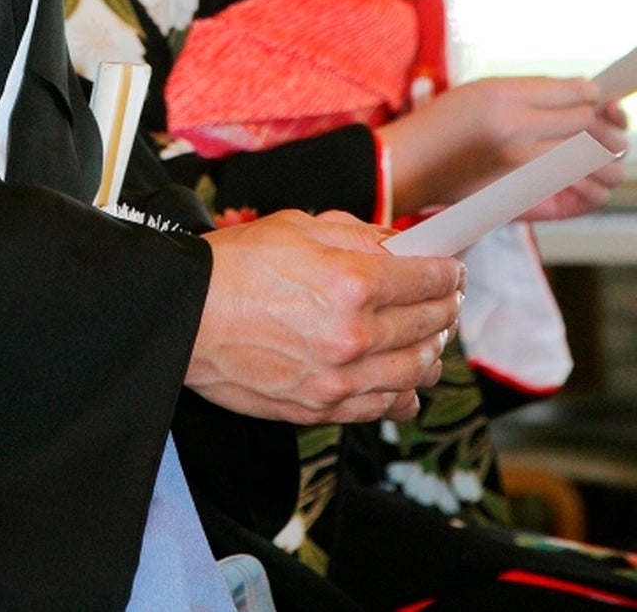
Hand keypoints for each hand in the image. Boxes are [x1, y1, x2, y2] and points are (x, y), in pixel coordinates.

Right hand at [185, 208, 463, 425]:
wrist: (184, 317)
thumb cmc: (234, 266)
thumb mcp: (298, 227)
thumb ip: (358, 235)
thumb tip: (402, 245)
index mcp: (351, 283)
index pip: (430, 280)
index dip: (449, 271)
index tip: (452, 269)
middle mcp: (354, 337)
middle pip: (432, 325)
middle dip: (445, 305)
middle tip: (444, 296)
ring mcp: (340, 381)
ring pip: (420, 372)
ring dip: (431, 348)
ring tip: (423, 333)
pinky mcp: (324, 410)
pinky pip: (389, 407)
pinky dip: (405, 391)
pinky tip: (399, 374)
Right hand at [384, 77, 627, 214]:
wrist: (406, 165)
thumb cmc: (438, 125)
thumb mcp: (481, 90)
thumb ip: (531, 92)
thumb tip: (581, 93)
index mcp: (504, 96)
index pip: (575, 93)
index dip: (592, 95)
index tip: (593, 97)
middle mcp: (516, 130)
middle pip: (588, 125)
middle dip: (603, 126)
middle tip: (605, 127)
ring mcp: (521, 167)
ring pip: (590, 161)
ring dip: (604, 159)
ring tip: (603, 156)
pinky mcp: (522, 196)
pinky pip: (577, 192)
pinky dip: (591, 187)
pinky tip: (586, 181)